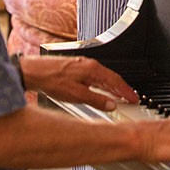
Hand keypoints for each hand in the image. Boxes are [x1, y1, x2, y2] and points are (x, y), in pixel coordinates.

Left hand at [19, 55, 138, 110]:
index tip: (134, 98)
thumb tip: (110, 105)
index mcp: (93, 69)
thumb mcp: (76, 95)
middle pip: (111, 77)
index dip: (126, 91)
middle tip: (130, 98)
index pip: (115, 81)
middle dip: (122, 88)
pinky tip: (100, 90)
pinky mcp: (76, 68)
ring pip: (103, 76)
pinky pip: (95, 76)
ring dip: (112, 86)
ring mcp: (83, 65)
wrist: (35, 72)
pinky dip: (102, 84)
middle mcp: (89, 65)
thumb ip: (96, 100)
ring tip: (118, 96)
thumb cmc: (52, 80)